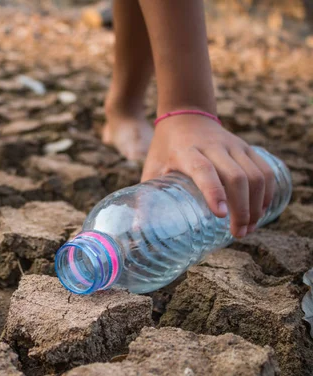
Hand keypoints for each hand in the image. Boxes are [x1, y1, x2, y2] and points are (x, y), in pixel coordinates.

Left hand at [141, 114, 274, 237]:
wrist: (185, 114)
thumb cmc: (165, 148)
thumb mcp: (152, 167)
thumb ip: (146, 195)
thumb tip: (135, 229)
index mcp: (186, 151)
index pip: (204, 170)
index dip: (214, 192)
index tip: (220, 216)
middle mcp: (213, 146)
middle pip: (236, 177)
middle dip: (242, 208)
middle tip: (238, 233)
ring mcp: (233, 145)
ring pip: (255, 174)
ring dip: (257, 204)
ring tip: (249, 227)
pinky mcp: (246, 147)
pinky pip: (265, 169)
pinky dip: (268, 191)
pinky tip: (263, 210)